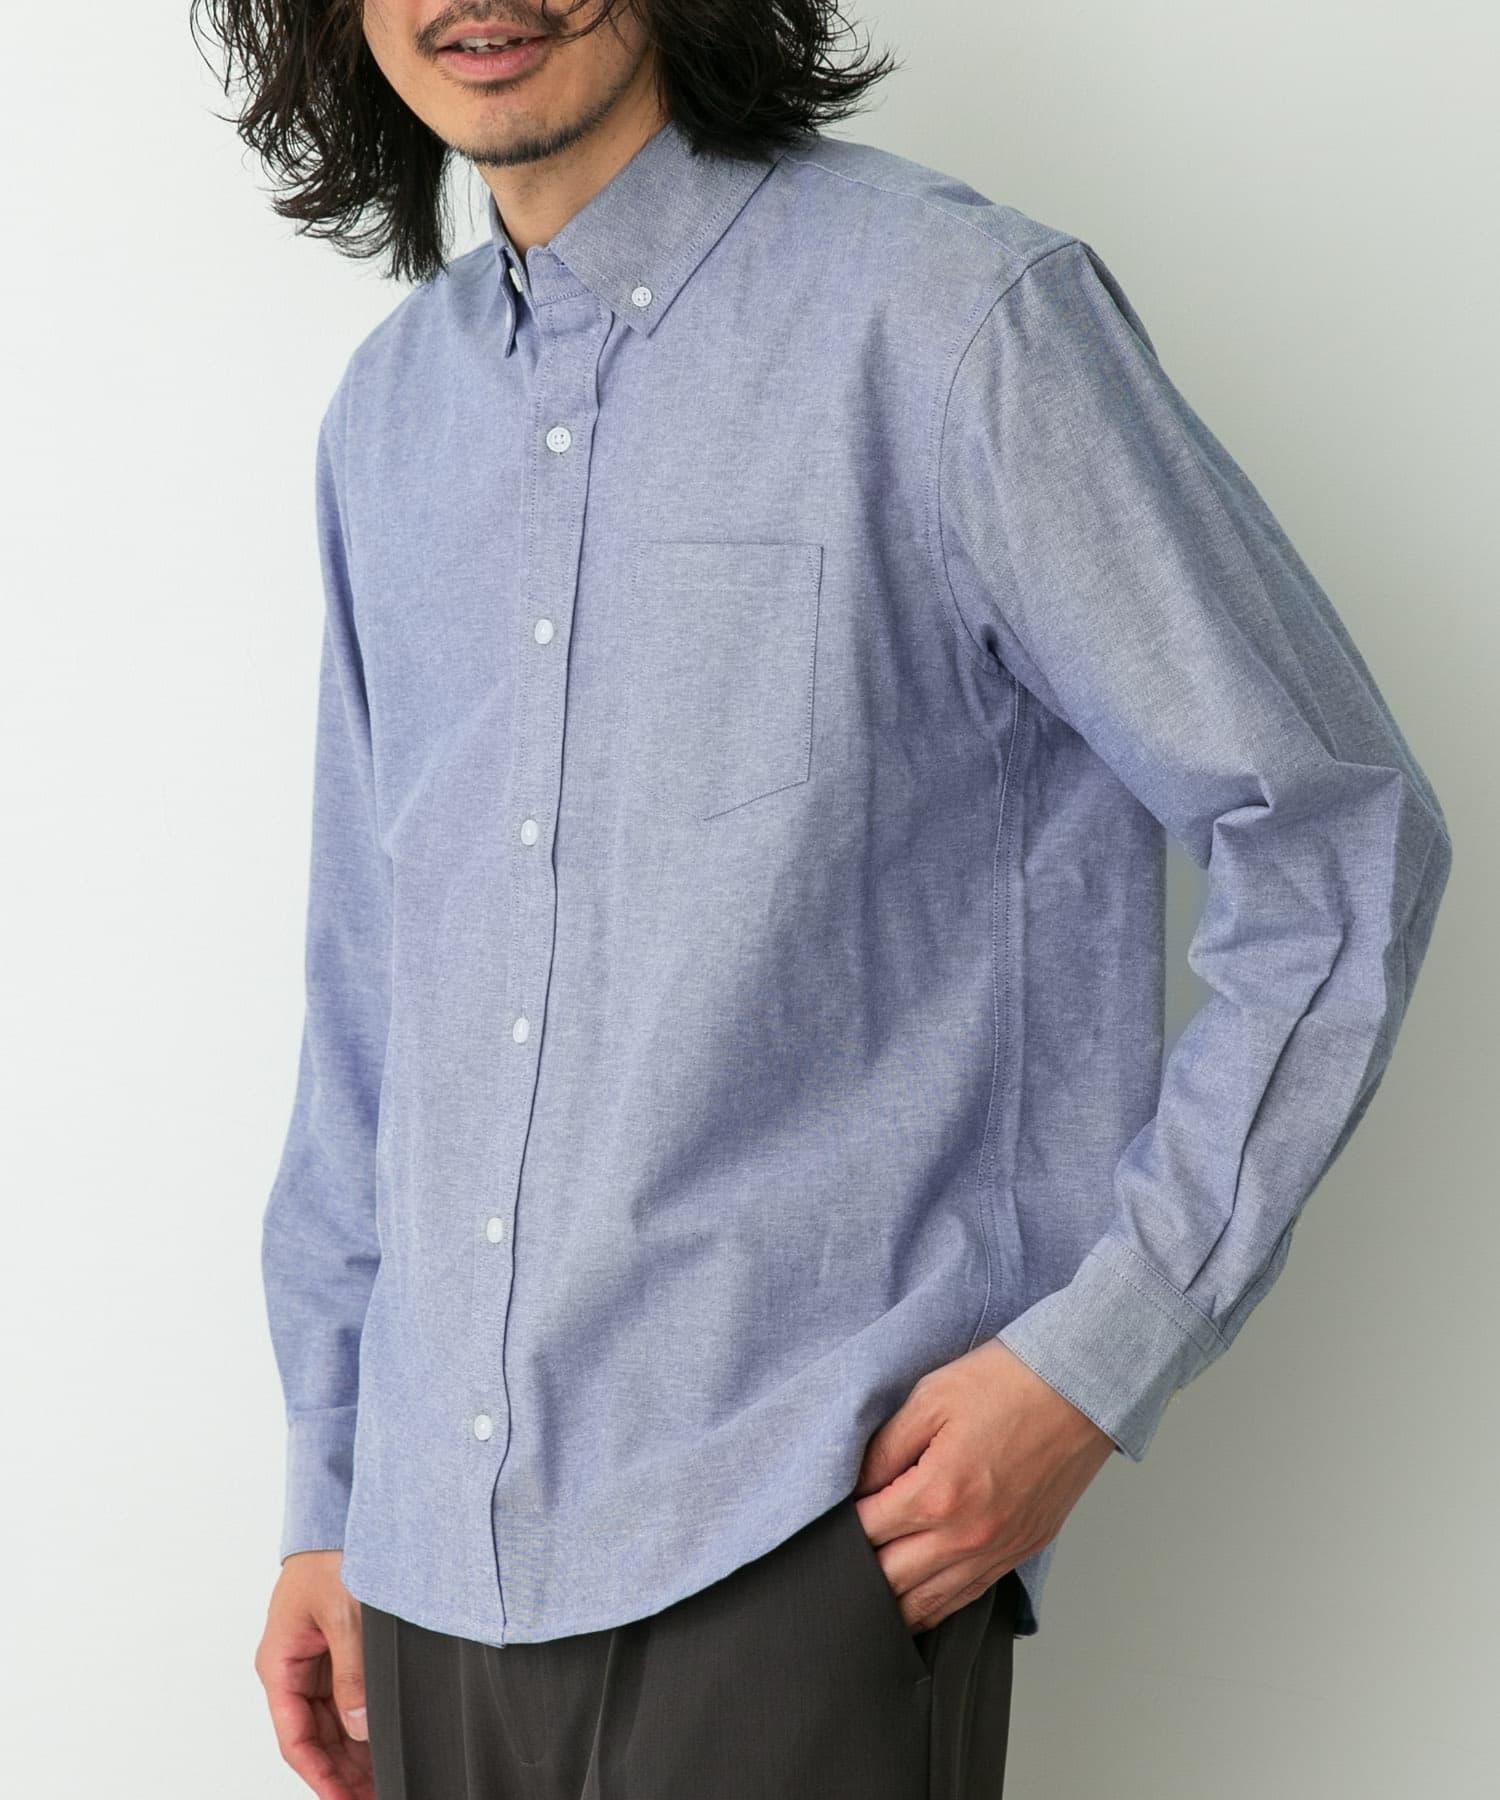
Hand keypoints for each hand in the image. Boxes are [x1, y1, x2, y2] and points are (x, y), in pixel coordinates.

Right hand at [254, 1549, 373, 1799]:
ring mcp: (312, 1661)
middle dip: (340, 1773)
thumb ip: (352, 1672)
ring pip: (329, 1724)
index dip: (320, 1776)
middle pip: (313, 1738)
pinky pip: (342, 1699)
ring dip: (351, 1755)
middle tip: (373, 1796)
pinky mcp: (333, 1650)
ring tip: (379, 1782)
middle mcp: (292, 1668)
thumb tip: (358, 1725)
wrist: (337, 1515)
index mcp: (279, 1663)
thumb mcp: (343, 1614)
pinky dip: (359, 1725)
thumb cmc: (330, 1555)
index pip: (295, 1738)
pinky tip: (379, 1744)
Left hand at [853, 1337, 1116, 1632]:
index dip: (837, 1528)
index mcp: (938, 1493)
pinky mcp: (1018, 1554)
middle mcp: (966, 1536)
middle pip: (889, 1584)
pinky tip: (910, 1600)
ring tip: (861, 1594)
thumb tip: (852, 1489)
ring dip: (890, 1604)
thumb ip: (883, 1449)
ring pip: (927, 1607)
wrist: (1079, 1388)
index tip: (823, 1519)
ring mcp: (995, 1551)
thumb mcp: (929, 1398)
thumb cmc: (1006, 1383)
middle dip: (855, 1573)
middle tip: (833, 1560)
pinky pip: (964, 1600)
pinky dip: (932, 1606)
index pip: (865, 1534)